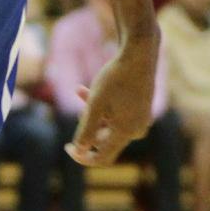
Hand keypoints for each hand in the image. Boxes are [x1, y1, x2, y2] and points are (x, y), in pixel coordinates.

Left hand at [66, 37, 158, 165]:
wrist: (139, 52)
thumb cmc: (116, 78)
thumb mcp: (95, 104)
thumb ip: (87, 130)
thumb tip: (80, 151)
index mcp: (127, 132)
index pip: (102, 158)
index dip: (82, 156)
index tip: (67, 147)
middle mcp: (137, 130)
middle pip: (105, 139)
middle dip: (89, 125)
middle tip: (81, 104)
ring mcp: (141, 119)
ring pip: (110, 124)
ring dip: (94, 112)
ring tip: (81, 91)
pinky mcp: (141, 108)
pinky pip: (118, 114)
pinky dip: (104, 106)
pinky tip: (86, 90)